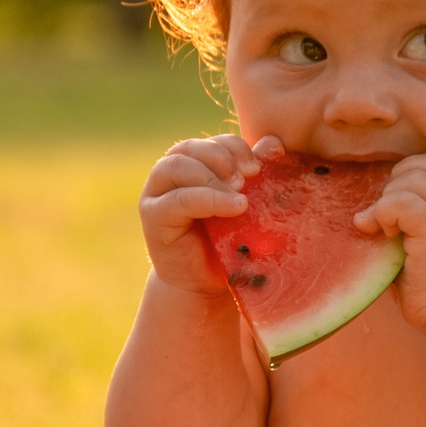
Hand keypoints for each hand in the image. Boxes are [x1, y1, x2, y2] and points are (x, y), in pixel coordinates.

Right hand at [141, 133, 281, 295]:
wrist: (205, 284)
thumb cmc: (228, 242)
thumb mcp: (245, 204)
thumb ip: (254, 173)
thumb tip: (273, 144)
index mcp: (192, 165)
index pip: (211, 142)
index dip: (235, 147)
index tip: (258, 167)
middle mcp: (169, 174)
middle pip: (190, 148)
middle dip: (222, 158)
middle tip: (247, 180)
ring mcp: (156, 194)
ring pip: (176, 165)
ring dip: (211, 177)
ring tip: (240, 198)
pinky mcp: (152, 216)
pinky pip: (176, 200)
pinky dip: (207, 199)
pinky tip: (234, 208)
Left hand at [358, 152, 425, 324]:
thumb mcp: (420, 241)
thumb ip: (404, 218)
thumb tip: (362, 212)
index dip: (409, 171)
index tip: (394, 199)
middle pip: (422, 166)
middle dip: (393, 185)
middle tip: (385, 217)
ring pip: (412, 180)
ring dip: (388, 200)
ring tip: (385, 228)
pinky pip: (404, 203)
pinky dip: (385, 213)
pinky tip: (385, 234)